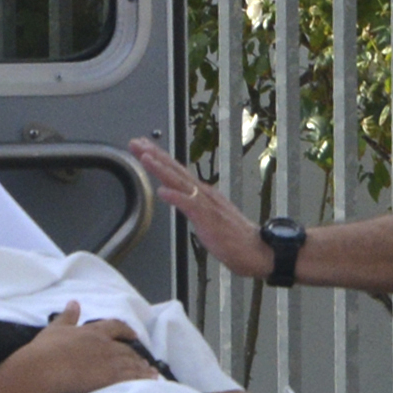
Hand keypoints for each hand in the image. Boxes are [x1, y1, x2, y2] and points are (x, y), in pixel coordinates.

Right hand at [2, 302, 162, 392]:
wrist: (43, 370)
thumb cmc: (45, 350)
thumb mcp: (55, 329)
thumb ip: (68, 316)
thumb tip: (74, 302)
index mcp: (92, 331)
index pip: (115, 326)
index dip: (126, 330)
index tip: (133, 335)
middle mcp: (104, 345)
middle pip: (126, 348)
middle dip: (136, 354)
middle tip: (143, 360)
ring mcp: (109, 362)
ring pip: (132, 363)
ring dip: (142, 367)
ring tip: (150, 372)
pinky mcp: (110, 379)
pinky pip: (132, 377)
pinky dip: (143, 378)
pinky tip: (150, 380)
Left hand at [128, 138, 275, 279]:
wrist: (256, 250)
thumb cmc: (234, 238)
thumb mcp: (206, 217)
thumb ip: (191, 205)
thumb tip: (176, 197)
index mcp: (202, 193)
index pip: (176, 171)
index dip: (159, 158)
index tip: (143, 147)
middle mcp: (203, 194)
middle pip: (175, 170)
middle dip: (154, 155)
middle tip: (137, 142)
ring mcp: (207, 204)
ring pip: (180, 182)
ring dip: (161, 169)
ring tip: (145, 157)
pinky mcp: (209, 219)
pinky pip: (190, 205)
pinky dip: (176, 196)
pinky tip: (162, 191)